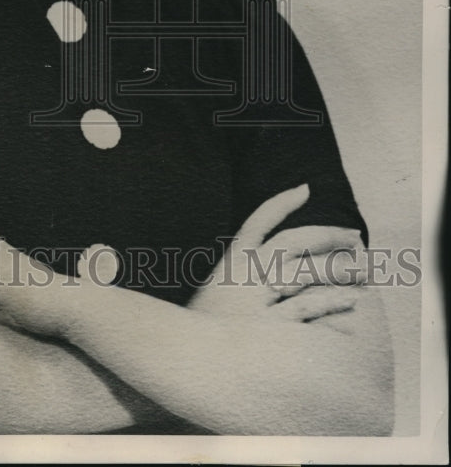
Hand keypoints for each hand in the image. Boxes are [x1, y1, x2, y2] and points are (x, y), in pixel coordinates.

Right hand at [190, 184, 365, 323]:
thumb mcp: (217, 284)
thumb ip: (240, 266)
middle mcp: (248, 272)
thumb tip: (262, 251)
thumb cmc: (202, 321)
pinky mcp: (271, 326)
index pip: (260, 218)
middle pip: (295, 242)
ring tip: (362, 270)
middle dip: (327, 235)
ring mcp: (259, 298)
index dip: (283, 201)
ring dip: (338, 269)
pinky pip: (308, 309)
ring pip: (307, 272)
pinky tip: (351, 300)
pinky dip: (332, 302)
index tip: (306, 189)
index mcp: (233, 259)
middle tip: (353, 237)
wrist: (183, 356)